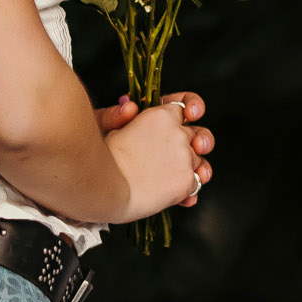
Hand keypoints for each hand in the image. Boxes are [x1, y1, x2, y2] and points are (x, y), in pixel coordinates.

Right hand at [101, 93, 214, 220]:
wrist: (104, 186)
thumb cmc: (102, 160)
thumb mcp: (110, 129)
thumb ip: (123, 117)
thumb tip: (130, 108)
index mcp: (160, 116)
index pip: (185, 105)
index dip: (191, 109)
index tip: (191, 114)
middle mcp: (177, 133)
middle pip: (197, 135)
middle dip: (193, 144)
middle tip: (181, 155)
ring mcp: (184, 157)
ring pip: (199, 161)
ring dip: (191, 169)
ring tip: (175, 178)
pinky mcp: (187, 180)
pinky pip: (196, 184)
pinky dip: (187, 191)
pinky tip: (175, 196)